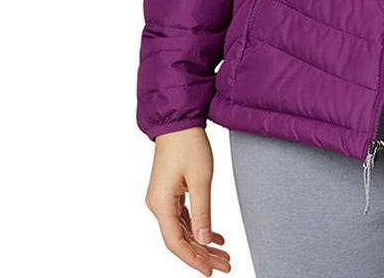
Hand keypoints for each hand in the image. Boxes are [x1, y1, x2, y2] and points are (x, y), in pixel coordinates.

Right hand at [145, 127, 230, 274]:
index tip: (211, 271)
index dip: (193, 259)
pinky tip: (216, 237)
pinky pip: (184, 218)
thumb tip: (204, 240)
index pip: (176, 242)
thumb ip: (203, 211)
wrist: (178, 121)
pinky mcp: (170, 193)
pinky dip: (200, 227)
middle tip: (226, 265)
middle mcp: (158, 205)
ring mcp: (163, 199)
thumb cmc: (189, 144)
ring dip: (203, 243)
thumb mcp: (201, 178)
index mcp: (161, 203)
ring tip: (224, 255)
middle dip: (203, 254)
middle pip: (180, 239)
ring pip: (183, 230)